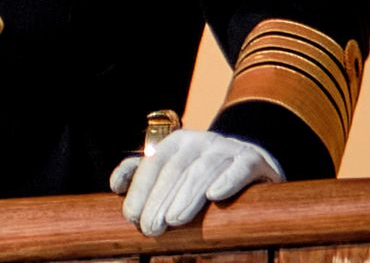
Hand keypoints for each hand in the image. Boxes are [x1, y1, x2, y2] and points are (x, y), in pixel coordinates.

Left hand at [110, 128, 282, 235]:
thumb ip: (143, 173)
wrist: (251, 157)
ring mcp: (227, 148)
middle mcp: (200, 141)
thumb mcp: (173, 167)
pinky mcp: (253, 159)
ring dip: (187, 196)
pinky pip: (240, 167)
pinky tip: (215, 196)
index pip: (154, 165)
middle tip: (150, 228)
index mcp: (176, 143)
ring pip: (203, 170)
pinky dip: (227, 180)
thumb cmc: (203, 170)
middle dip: (160, 200)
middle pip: (175, 170)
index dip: (140, 190)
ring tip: (174, 220)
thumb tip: (116, 185)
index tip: (131, 217)